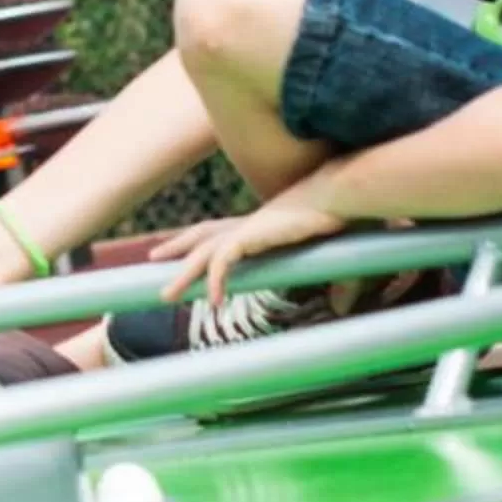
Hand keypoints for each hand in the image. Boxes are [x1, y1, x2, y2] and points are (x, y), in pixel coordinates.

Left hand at [150, 190, 348, 307]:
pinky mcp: (253, 234)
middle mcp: (251, 222)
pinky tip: (215, 302)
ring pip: (205, 253)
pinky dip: (216, 280)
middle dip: (177, 246)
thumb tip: (340, 307)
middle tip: (154, 257)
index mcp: (264, 221)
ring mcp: (250, 227)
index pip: (224, 229)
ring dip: (183, 274)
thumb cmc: (348, 217)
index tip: (187, 247)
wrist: (346, 194)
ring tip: (165, 296)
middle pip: (204, 235)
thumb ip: (338, 283)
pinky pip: (224, 261)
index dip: (203, 239)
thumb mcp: (337, 256)